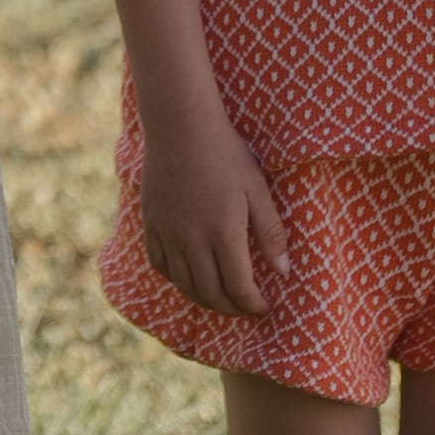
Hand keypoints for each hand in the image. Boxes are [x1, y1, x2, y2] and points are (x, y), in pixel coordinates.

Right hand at [135, 107, 287, 320]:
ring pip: (185, 285)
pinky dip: (178, 280)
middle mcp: (192, 240)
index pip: (239, 287)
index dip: (253, 304)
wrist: (181, 126)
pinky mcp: (151, 225)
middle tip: (244, 308)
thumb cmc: (226, 154)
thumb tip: (283, 272)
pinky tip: (191, 278)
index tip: (264, 307)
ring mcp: (168, 234)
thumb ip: (271, 233)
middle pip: (211, 293)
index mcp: (224, 233)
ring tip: (221, 299)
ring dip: (205, 299)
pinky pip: (161, 266)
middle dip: (231, 308)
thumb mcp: (257, 190)